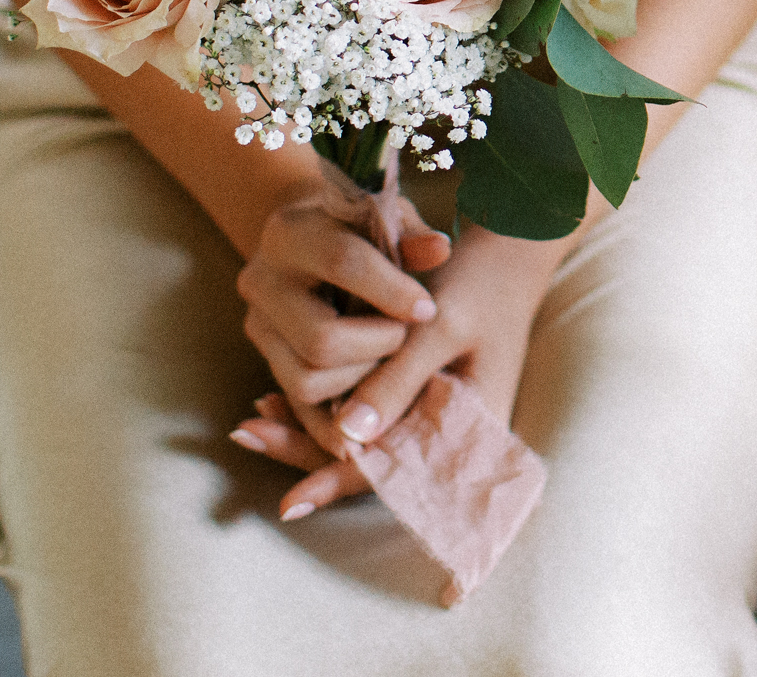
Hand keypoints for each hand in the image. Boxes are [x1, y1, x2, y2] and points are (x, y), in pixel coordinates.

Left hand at [232, 222, 560, 518]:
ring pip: (361, 439)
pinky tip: (278, 397)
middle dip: (308, 452)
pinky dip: (325, 406)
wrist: (506, 252)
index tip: (289, 504)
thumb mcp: (439, 327)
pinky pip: (364, 412)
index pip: (397, 473)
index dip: (339, 485)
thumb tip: (347, 435)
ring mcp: (432, 411)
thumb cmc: (479, 283)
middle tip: (249, 436)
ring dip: (309, 429)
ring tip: (253, 421)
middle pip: (370, 461)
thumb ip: (397, 381)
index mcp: (473, 428)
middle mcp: (452, 432)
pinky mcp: (415, 391)